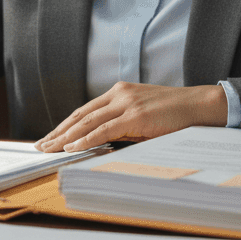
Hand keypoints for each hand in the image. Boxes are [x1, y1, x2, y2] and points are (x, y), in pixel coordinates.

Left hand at [34, 82, 226, 152]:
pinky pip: (104, 129)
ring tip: (49, 148)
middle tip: (41, 145)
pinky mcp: (135, 115)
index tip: (51, 136)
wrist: (199, 105)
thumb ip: (123, 124)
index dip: (65, 124)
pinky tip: (72, 147)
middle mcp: (119, 94)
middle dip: (58, 131)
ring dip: (65, 137)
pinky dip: (86, 139)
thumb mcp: (144, 115)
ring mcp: (127, 103)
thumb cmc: (175, 114)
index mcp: (120, 91)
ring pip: (87, 121)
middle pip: (80, 115)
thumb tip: (101, 142)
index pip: (85, 110)